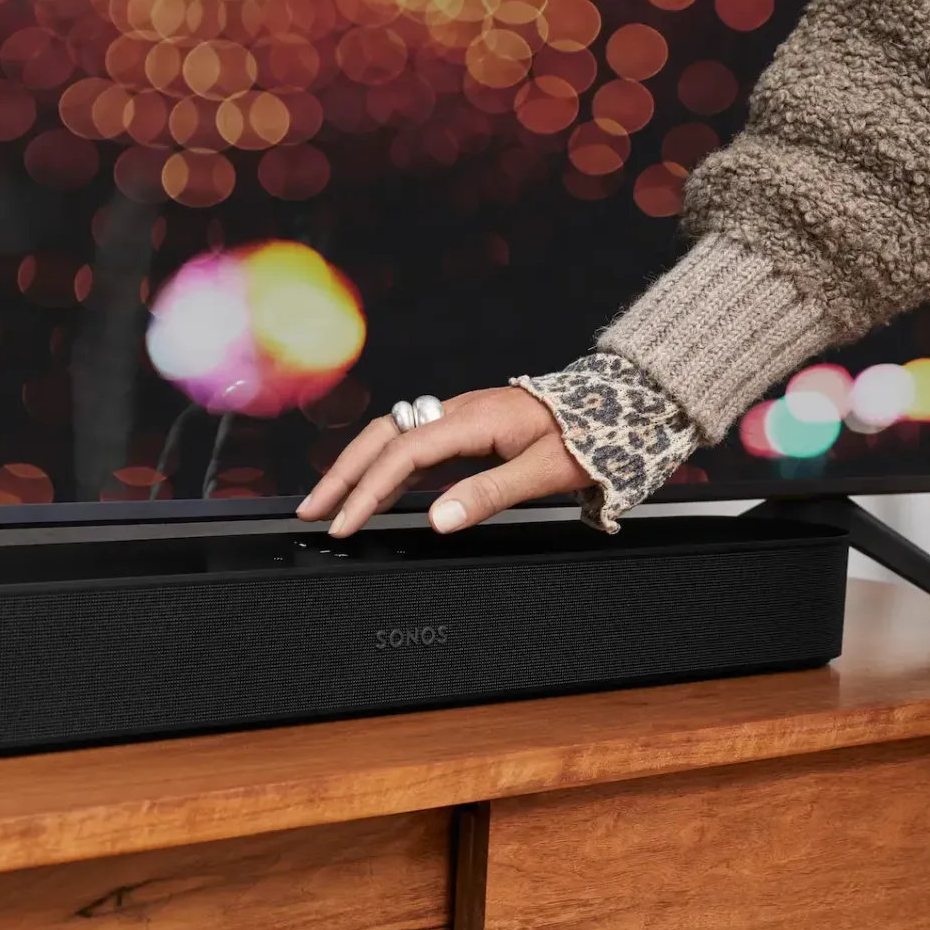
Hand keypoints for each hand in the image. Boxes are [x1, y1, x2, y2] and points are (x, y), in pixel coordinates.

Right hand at [295, 386, 592, 536]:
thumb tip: (438, 520)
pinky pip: (412, 442)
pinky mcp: (466, 426)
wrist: (617, 404)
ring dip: (357, 468)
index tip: (347, 524)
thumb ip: (489, 496)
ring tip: (330, 502)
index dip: (368, 491)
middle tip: (312, 510)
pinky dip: (384, 467)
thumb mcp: (544, 474)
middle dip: (342, 474)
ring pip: (391, 436)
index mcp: (473, 420)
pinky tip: (376, 491)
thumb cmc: (587, 436)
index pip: (403, 455)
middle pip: (381, 437)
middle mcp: (458, 411)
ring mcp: (459, 416)